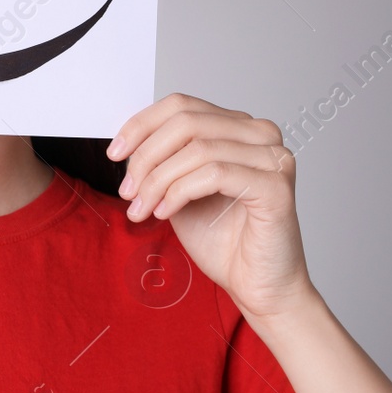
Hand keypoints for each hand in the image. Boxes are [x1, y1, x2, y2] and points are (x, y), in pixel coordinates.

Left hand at [107, 93, 313, 320]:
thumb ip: (162, 162)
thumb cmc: (224, 242)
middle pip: (186, 121)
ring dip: (158, 180)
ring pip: (197, 148)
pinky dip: (180, 191)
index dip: (142, 125)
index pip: (182, 105)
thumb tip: (128, 144)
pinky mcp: (276, 186)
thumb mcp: (178, 191)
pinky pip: (215, 173)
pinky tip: (165, 212)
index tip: (115, 153)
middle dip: (146, 156)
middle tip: (127, 191)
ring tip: (142, 209)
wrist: (258, 287)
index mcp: (239, 128)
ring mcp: (273, 158)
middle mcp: (260, 135)